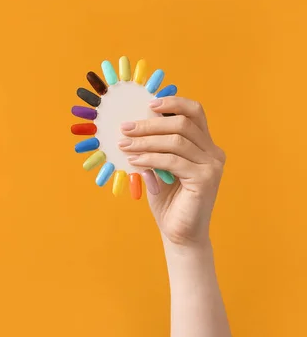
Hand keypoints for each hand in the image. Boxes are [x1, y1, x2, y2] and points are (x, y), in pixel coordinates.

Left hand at [118, 97, 225, 246]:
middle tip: (125, 128)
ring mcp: (212, 165)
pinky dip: (150, 158)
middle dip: (150, 123)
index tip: (148, 104)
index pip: (194, 112)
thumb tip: (133, 125)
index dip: (173, 102)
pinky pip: (172, 160)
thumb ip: (154, 148)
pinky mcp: (206, 179)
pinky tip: (134, 161)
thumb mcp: (158, 168)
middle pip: (183, 122)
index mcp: (205, 144)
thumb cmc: (168, 201)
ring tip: (124, 145)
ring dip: (145, 140)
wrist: (179, 234)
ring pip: (176, 140)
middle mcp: (213, 152)